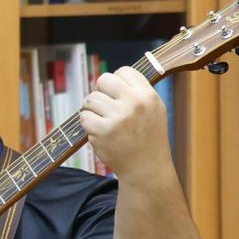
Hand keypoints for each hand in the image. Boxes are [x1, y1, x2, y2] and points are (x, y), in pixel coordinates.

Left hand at [79, 66, 171, 181]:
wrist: (146, 168)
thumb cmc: (148, 136)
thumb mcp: (154, 108)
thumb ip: (137, 91)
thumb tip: (115, 75)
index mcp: (148, 95)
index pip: (124, 71)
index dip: (117, 82)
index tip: (117, 94)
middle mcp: (134, 103)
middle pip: (103, 80)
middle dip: (101, 92)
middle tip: (106, 106)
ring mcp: (117, 118)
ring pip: (90, 99)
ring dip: (92, 109)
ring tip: (103, 120)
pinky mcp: (102, 131)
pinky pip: (83, 117)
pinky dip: (87, 124)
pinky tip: (99, 131)